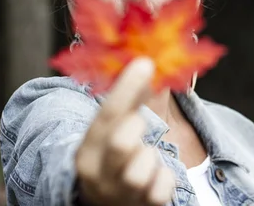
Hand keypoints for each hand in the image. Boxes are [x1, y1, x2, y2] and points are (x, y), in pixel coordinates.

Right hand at [75, 58, 174, 204]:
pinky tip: (156, 176)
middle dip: (136, 128)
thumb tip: (148, 62)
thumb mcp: (113, 133)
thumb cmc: (115, 160)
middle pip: (120, 144)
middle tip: (139, 124)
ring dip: (151, 157)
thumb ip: (130, 102)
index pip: (106, 115)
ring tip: (146, 157)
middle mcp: (98, 174)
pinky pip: (162, 188)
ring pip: (141, 170)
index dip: (127, 88)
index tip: (145, 63)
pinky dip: (165, 178)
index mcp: (88, 150)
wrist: (110, 205)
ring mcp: (119, 194)